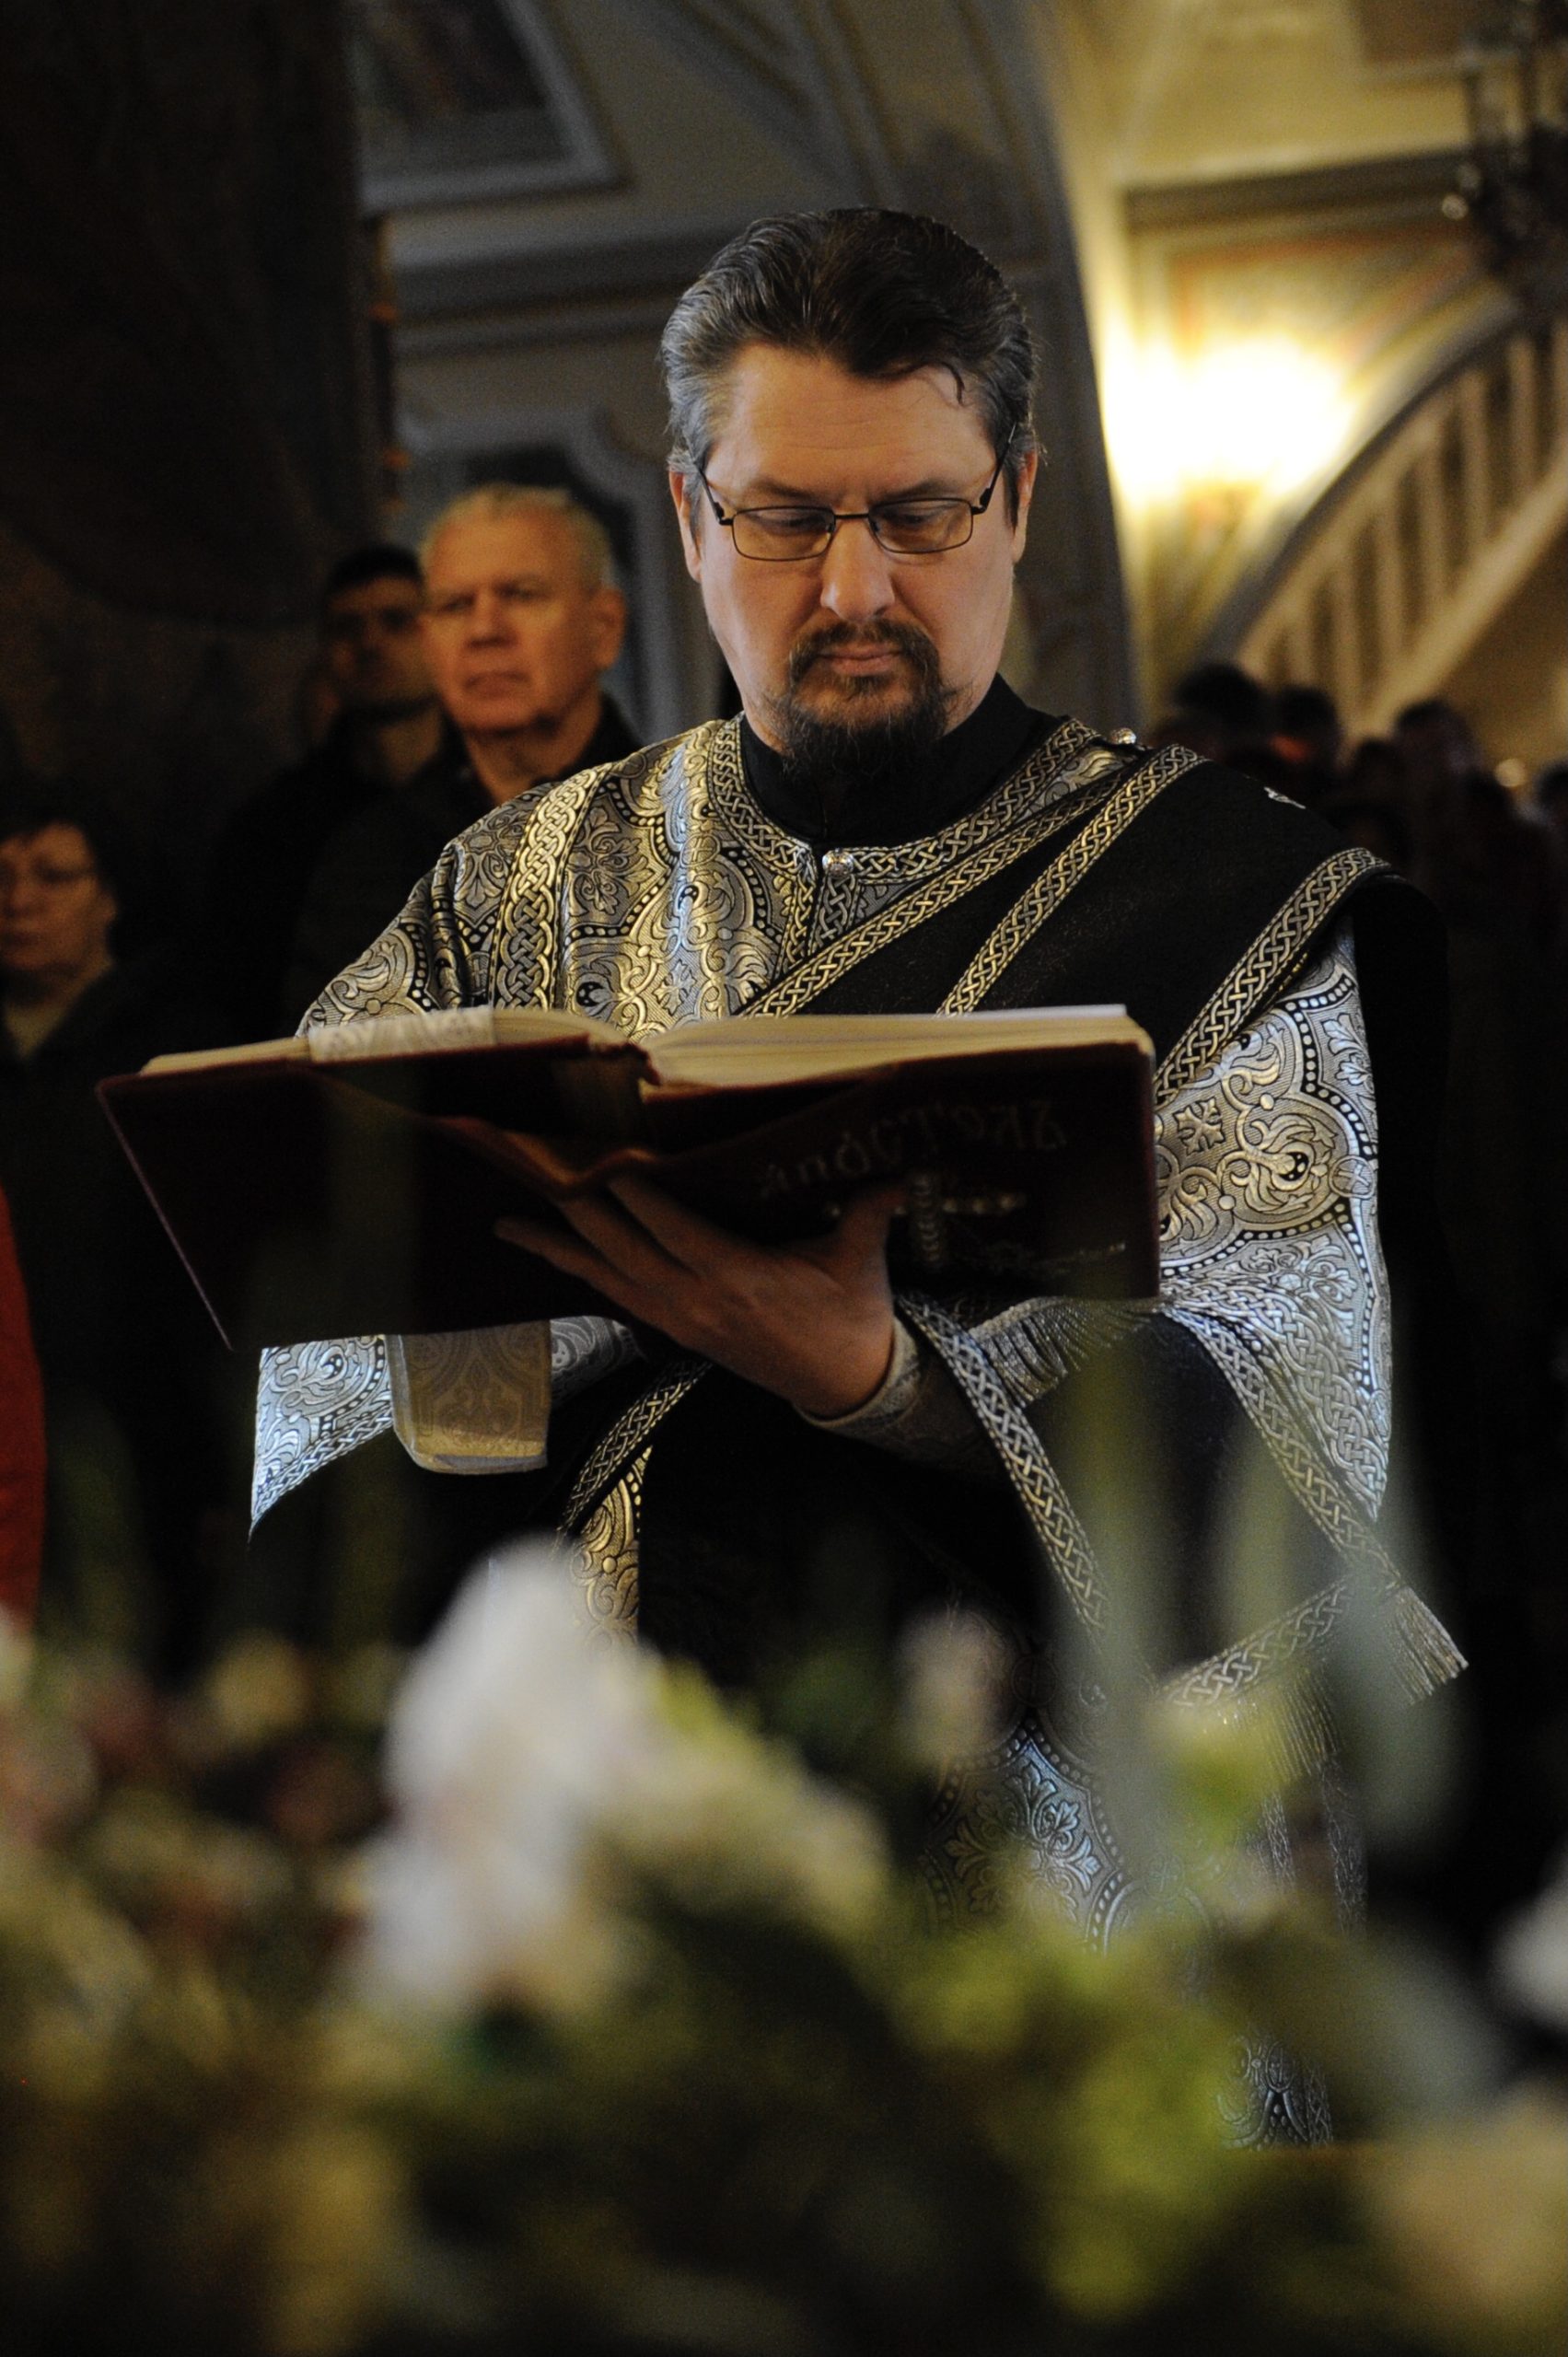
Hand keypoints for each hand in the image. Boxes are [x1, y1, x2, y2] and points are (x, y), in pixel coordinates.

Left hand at [495, 1176, 900, 1418]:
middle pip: (623, 1250)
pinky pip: (617, 1298)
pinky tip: (553, 1254)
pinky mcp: (676, 1330)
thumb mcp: (860, 1261)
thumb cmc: (851, 1316)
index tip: (601, 1161)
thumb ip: (868, 1212)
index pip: (674, 1231)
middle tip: (536, 1171)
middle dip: (579, 1210)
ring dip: (560, 1247)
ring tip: (510, 1222)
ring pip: (608, 1278)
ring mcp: (680, 1319)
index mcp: (739, 1279)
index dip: (636, 1197)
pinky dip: (582, 1273)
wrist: (845, 1385)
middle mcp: (697, 1301)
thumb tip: (897, 1167)